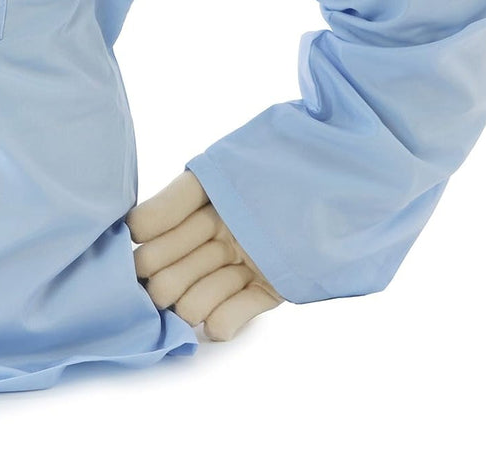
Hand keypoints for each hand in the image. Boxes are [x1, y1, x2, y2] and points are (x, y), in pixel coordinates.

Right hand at [125, 168, 284, 340]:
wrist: (353, 181)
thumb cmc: (282, 164)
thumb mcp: (221, 169)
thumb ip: (176, 197)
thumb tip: (132, 229)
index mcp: (202, 199)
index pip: (153, 232)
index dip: (151, 245)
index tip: (150, 244)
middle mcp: (216, 233)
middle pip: (165, 274)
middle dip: (166, 277)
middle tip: (174, 273)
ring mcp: (242, 262)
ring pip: (193, 301)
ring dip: (194, 299)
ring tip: (217, 282)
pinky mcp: (270, 288)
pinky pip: (229, 318)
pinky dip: (221, 322)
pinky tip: (218, 318)